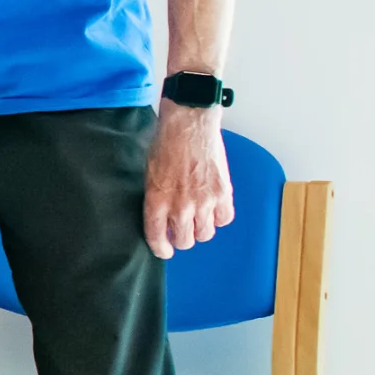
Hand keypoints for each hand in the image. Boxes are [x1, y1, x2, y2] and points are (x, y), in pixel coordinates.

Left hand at [142, 103, 234, 257]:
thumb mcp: (150, 175)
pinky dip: (219, 217)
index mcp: (157, 200)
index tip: (165, 250)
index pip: (157, 238)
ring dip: (201, 228)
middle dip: (182, 238)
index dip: (161, 249)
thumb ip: (156, 199)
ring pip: (205, 234)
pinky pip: (224, 219)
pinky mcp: (223, 194)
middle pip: (185, 241)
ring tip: (198, 216)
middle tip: (182, 229)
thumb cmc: (166, 144)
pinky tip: (214, 207)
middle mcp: (180, 206)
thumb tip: (162, 219)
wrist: (189, 124)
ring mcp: (203, 201)